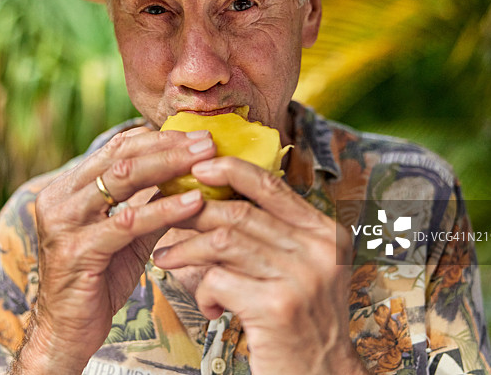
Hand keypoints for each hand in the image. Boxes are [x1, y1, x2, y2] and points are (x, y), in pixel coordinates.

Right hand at [13, 127, 214, 373]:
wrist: (67, 330)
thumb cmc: (97, 281)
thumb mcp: (125, 236)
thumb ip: (148, 204)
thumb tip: (188, 177)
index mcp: (68, 188)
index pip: (116, 147)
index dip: (158, 139)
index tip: (195, 137)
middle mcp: (60, 198)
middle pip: (121, 156)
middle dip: (169, 147)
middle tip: (207, 142)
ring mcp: (64, 223)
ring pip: (123, 180)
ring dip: (170, 167)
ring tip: (205, 163)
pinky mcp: (78, 250)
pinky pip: (128, 222)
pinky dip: (164, 209)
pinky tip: (193, 203)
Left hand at [152, 157, 368, 374]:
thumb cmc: (302, 323)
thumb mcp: (304, 270)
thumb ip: (276, 236)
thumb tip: (220, 201)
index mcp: (325, 233)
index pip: (271, 185)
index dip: (230, 170)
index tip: (198, 168)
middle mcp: (318, 250)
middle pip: (239, 212)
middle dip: (193, 213)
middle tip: (164, 216)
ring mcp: (300, 277)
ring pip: (222, 242)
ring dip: (186, 250)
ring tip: (167, 258)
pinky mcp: (276, 307)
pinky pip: (218, 281)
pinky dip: (203, 292)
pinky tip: (210, 307)